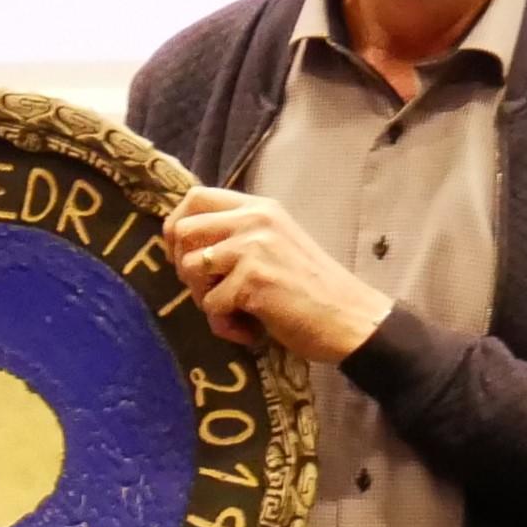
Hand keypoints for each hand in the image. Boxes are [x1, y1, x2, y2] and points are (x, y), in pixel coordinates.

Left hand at [164, 187, 389, 362]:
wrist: (349, 318)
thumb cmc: (311, 290)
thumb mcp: (275, 245)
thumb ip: (238, 236)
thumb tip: (183, 242)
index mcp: (259, 208)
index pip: (195, 197)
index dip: (177, 227)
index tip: (183, 255)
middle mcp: (254, 220)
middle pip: (182, 231)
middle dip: (184, 268)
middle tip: (209, 291)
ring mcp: (253, 248)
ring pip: (190, 268)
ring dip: (204, 299)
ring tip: (235, 312)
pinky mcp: (253, 280)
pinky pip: (211, 305)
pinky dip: (225, 325)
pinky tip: (250, 329)